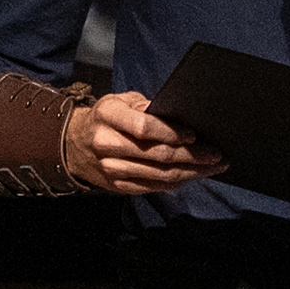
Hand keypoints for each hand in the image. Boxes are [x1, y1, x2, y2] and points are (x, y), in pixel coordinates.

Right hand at [64, 91, 224, 193]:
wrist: (73, 143)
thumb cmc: (107, 118)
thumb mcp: (121, 100)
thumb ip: (146, 106)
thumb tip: (176, 114)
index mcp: (108, 115)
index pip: (144, 127)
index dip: (172, 133)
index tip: (194, 135)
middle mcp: (106, 144)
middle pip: (157, 155)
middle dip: (192, 156)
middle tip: (216, 154)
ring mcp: (110, 169)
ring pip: (159, 175)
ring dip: (191, 173)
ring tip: (212, 167)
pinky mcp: (116, 186)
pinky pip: (152, 187)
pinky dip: (175, 183)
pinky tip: (192, 176)